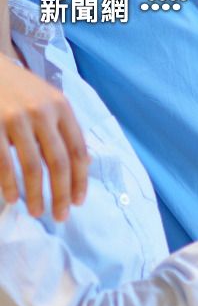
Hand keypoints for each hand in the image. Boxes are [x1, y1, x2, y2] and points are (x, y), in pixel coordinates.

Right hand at [0, 58, 89, 219]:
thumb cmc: (19, 89)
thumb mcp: (48, 101)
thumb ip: (63, 129)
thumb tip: (81, 167)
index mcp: (62, 108)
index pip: (78, 151)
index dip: (80, 180)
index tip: (78, 202)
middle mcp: (42, 112)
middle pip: (59, 163)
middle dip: (61, 194)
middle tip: (60, 217)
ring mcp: (15, 117)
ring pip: (32, 166)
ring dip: (35, 194)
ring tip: (37, 212)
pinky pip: (3, 161)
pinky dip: (8, 183)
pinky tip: (12, 198)